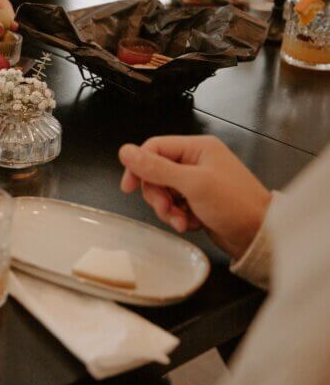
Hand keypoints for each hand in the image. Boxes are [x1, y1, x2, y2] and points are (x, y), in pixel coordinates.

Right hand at [118, 135, 271, 259]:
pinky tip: (190, 223)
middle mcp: (195, 161)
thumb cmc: (236, 205)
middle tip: (166, 209)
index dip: (138, 167)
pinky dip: (177, 216)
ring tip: (181, 220)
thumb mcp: (192, 184)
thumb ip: (156, 168)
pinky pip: (173, 205)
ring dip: (167, 209)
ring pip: (163, 191)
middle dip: (157, 194)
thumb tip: (125, 152)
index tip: (128, 187)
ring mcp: (197, 182)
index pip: (153, 148)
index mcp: (196, 148)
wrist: (260, 236)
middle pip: (155, 172)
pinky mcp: (198, 200)